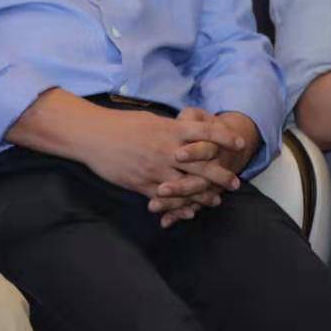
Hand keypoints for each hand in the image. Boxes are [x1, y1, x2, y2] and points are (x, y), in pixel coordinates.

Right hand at [72, 106, 243, 221]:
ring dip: (204, 195)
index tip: (239, 143)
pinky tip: (189, 211)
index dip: (225, 137)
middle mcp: (167, 150)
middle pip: (203, 165)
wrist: (91, 136)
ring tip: (215, 201)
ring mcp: (155, 169)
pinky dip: (179, 206)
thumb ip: (170, 128)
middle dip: (222, 175)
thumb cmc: (119, 124)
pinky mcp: (142, 184)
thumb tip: (187, 129)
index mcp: (169, 130)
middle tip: (235, 183)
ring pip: (188, 186)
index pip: (206, 133)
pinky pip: (166, 199)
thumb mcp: (149, 120)